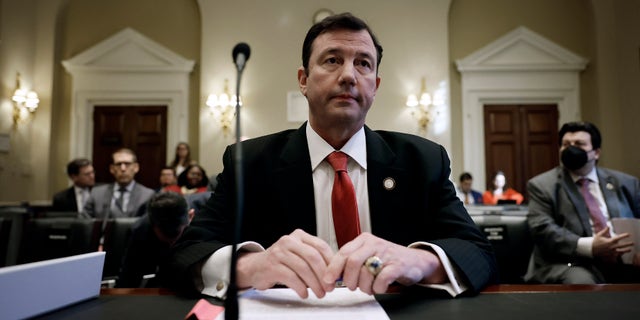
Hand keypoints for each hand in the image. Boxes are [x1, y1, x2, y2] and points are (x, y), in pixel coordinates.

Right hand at [236, 229, 333, 298]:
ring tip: (319, 293)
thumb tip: (334, 273)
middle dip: (324, 275)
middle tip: (329, 287)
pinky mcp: (272, 266)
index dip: (331, 262)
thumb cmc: (280, 262)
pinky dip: (301, 288)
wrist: (255, 267)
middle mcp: (289, 241)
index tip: (336, 275)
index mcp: (299, 236)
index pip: (321, 246)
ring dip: (314, 284)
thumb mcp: (298, 254)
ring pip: (303, 268)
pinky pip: (291, 278)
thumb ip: (314, 259)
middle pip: (313, 257)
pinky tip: (304, 293)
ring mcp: (279, 252)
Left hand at [323, 232, 445, 294]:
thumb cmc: (388, 260)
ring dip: (364, 286)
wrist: (415, 261)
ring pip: (366, 272)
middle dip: (349, 280)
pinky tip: (379, 287)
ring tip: (369, 288)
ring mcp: (387, 253)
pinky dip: (378, 288)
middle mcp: (374, 244)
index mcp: (363, 240)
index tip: (328, 281)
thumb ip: (350, 263)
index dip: (333, 269)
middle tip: (353, 287)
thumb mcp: (367, 256)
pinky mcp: (398, 265)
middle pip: (352, 262)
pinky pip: (381, 279)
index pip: (343, 253)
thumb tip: (332, 276)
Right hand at [592, 227, 632, 262]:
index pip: (619, 238)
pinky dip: (620, 254)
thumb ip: (605, 231)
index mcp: (610, 241)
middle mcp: (612, 247)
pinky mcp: (609, 255)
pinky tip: (622, 253)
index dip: (624, 236)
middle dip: (628, 244)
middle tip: (632, 243)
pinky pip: (616, 255)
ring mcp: (611, 252)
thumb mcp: (599, 235)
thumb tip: (608, 226)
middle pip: (622, 245)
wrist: (590, 249)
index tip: (629, 234)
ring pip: (621, 251)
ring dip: (626, 250)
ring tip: (630, 249)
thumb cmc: (595, 242)